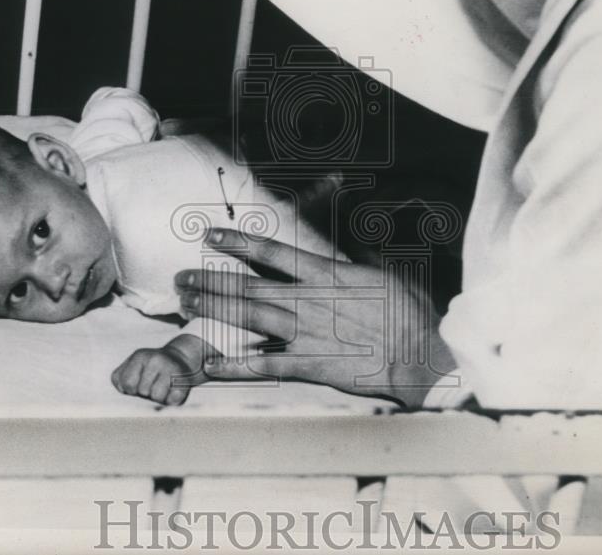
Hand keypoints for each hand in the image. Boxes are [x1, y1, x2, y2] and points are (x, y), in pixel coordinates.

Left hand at [111, 337, 205, 405]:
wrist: (180, 359)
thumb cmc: (149, 371)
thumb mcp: (131, 369)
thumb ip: (121, 382)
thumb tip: (126, 402)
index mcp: (140, 356)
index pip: (127, 383)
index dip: (130, 390)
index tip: (137, 385)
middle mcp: (156, 359)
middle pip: (142, 391)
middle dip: (145, 394)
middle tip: (152, 386)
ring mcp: (172, 369)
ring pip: (157, 397)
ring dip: (158, 398)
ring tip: (162, 389)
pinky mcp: (184, 381)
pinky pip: (172, 400)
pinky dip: (171, 401)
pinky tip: (172, 391)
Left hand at [174, 228, 456, 408]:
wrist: (418, 356)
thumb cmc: (406, 312)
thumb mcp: (382, 271)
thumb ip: (355, 256)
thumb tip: (344, 239)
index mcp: (326, 274)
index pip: (272, 252)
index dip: (238, 242)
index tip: (211, 235)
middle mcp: (308, 301)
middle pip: (248, 286)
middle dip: (212, 280)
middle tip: (182, 278)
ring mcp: (305, 334)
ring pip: (249, 319)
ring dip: (214, 311)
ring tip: (186, 305)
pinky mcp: (309, 366)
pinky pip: (264, 366)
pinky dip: (235, 365)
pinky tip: (210, 364)